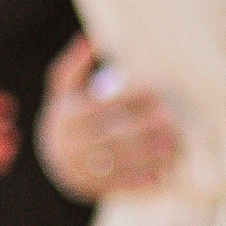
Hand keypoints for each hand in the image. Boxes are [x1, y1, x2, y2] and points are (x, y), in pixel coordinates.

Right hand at [37, 34, 182, 200]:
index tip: (155, 91)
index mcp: (66, 118)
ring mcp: (82, 169)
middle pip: (113, 137)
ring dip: (150, 155)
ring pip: (120, 162)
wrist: (51, 160)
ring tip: (174, 145)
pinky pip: (120, 185)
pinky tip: (164, 173)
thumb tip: (92, 38)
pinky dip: (143, 181)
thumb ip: (75, 64)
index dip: (129, 99)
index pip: (100, 107)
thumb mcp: (62, 88)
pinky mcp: (93, 188)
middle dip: (144, 129)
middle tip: (171, 119)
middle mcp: (72, 145)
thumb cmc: (66, 115)